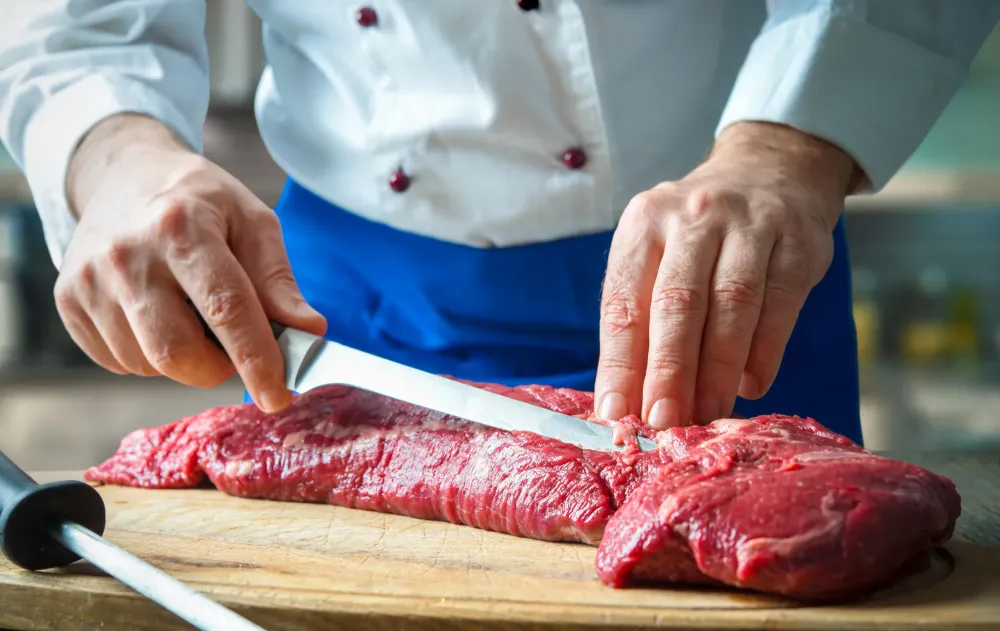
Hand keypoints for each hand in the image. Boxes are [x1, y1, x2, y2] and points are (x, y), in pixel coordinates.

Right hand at [56, 114, 325, 411]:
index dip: (256, 360)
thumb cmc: (200, 202)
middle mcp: (127, 256)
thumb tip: (309, 331)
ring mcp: (89, 281)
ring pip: (148, 364)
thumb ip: (278, 281)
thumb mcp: (252, 222)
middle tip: (233, 344)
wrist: (122, 174)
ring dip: (185, 360)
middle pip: (178, 352)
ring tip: (191, 314)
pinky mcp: (68, 301)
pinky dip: (150, 356)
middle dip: (218, 367)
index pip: (226, 309)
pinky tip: (158, 315)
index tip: (278, 396)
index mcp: (182, 227)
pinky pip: (120, 362)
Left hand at [595, 122, 860, 429]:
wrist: (769, 170)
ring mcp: (750, 224)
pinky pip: (781, 303)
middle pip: (678, 302)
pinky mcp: (798, 241)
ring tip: (707, 414)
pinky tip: (751, 385)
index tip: (615, 413)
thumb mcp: (658, 255)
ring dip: (717, 369)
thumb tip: (627, 401)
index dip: (619, 362)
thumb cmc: (698, 235)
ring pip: (732, 304)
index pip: (624, 301)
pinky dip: (765, 351)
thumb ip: (643, 318)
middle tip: (663, 421)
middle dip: (669, 369)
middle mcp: (694, 217)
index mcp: (644, 224)